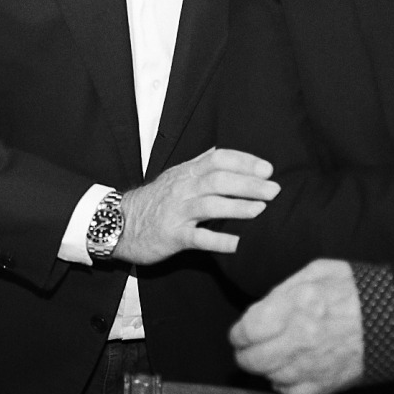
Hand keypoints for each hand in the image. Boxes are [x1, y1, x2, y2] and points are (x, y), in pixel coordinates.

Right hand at [111, 148, 278, 263]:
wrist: (119, 223)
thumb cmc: (154, 200)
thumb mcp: (174, 176)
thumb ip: (197, 164)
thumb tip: (220, 150)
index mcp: (186, 173)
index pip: (218, 159)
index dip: (245, 162)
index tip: (268, 169)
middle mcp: (183, 189)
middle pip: (219, 180)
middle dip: (249, 184)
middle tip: (274, 190)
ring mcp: (177, 212)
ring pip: (210, 205)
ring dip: (238, 207)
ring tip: (261, 210)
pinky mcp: (172, 236)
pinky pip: (198, 238)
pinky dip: (219, 240)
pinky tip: (238, 243)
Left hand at [230, 259, 363, 393]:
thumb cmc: (356, 288)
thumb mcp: (316, 272)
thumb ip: (284, 290)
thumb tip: (261, 308)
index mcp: (294, 306)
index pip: (247, 330)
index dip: (238, 333)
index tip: (241, 333)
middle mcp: (299, 339)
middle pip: (253, 359)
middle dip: (245, 354)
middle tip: (248, 349)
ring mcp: (312, 366)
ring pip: (269, 377)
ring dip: (265, 369)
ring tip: (270, 359)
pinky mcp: (326, 385)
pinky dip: (284, 386)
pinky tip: (287, 374)